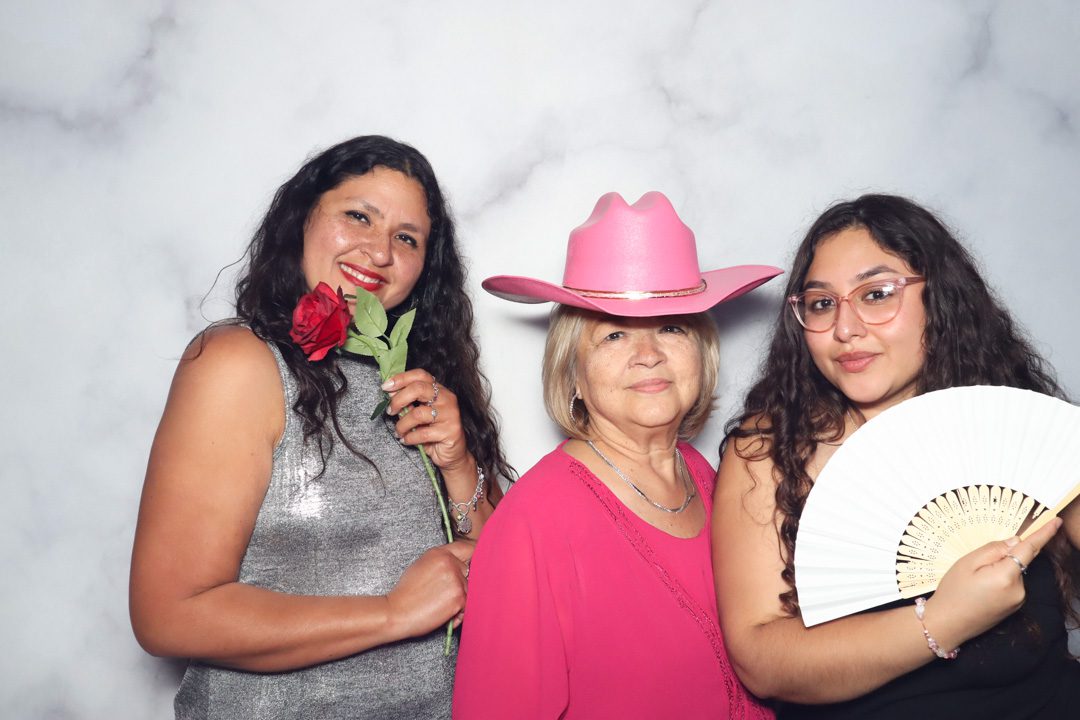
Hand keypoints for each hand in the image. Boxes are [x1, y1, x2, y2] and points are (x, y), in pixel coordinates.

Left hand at [382, 369, 467, 470]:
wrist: (452, 454)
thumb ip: (407, 403)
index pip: (420, 375)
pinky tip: (406, 440)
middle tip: (390, 411)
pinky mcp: (450, 431)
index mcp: (439, 390)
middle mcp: (447, 398)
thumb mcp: (418, 415)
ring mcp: (450, 414)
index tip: (385, 387)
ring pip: (417, 414)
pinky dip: (409, 438)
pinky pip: (422, 433)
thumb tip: (389, 392)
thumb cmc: (433, 432)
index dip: (401, 378)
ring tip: (399, 432)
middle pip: (418, 388)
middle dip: (398, 399)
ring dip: (402, 424)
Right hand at [386, 540, 473, 638]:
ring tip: (440, 605)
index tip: (474, 564)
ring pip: (469, 590)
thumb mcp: (421, 565)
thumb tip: (458, 564)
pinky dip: (459, 613)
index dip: (472, 557)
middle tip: (445, 593)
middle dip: (462, 582)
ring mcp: (456, 580)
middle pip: (470, 571)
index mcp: (440, 553)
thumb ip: (442, 561)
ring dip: (460, 599)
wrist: (397, 612)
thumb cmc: (406, 592)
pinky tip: (443, 614)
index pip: (468, 548)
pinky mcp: (459, 598)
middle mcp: (450, 563)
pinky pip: (468, 606)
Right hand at [924, 517, 1061, 648]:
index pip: (1029, 549)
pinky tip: (980, 589)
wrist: (948, 624)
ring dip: (999, 569)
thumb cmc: (953, 592)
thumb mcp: (967, 563)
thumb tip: (1014, 541)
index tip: (1056, 521)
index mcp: (1006, 575)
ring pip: (1013, 572)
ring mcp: (1018, 600)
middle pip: (1017, 560)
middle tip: (975, 567)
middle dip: (1002, 556)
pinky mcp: (1014, 607)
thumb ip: (993, 549)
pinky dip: (999, 580)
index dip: (1044, 533)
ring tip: (974, 581)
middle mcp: (1019, 589)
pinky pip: (1011, 584)